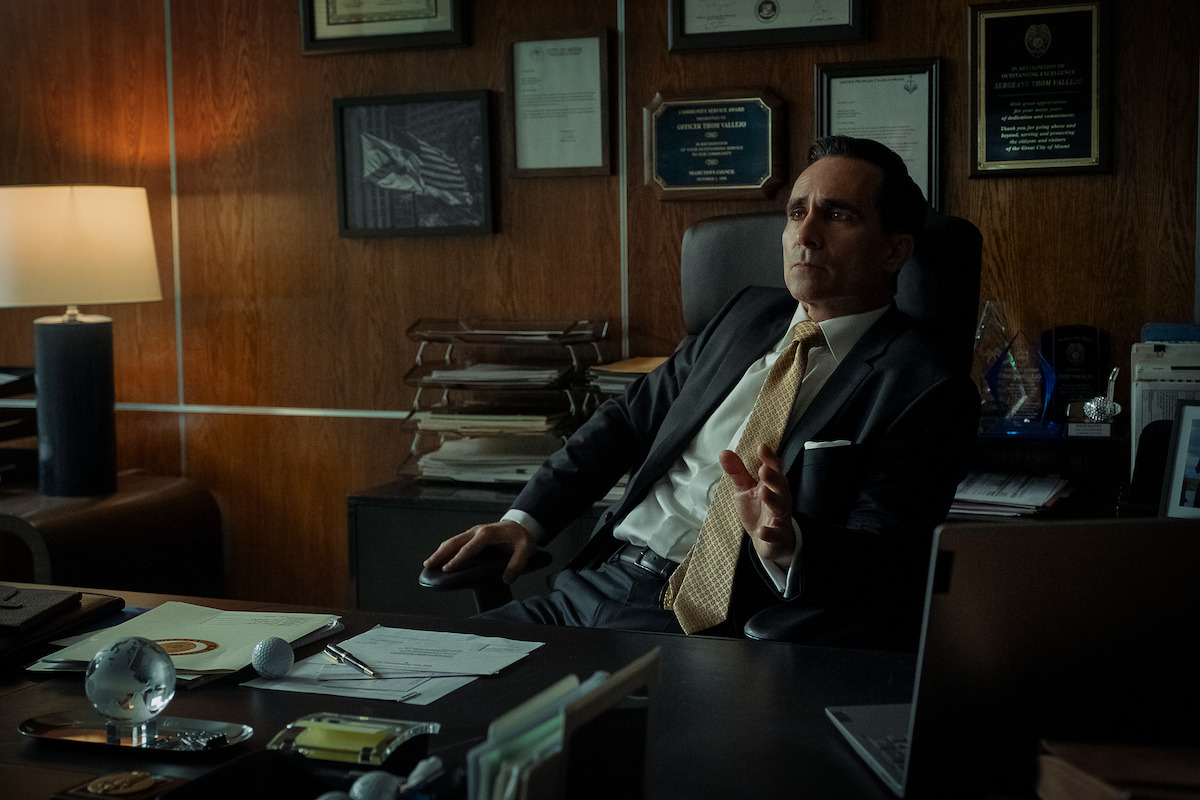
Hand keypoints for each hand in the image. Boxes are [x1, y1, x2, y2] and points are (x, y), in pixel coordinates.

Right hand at [422, 520, 536, 584]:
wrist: (522, 525)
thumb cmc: (522, 537)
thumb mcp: (526, 549)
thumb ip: (518, 564)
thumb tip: (507, 578)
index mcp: (488, 534)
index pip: (470, 548)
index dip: (457, 559)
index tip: (447, 569)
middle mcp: (477, 531)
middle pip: (455, 542)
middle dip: (440, 553)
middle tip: (428, 564)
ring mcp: (473, 532)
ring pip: (453, 541)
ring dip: (440, 551)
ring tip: (429, 563)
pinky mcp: (472, 535)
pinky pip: (457, 542)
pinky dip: (446, 549)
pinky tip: (441, 559)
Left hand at [720, 443, 797, 568]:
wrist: (768, 541)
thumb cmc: (758, 510)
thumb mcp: (745, 489)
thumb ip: (737, 472)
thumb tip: (724, 452)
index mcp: (773, 485)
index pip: (774, 468)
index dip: (769, 458)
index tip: (761, 447)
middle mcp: (780, 498)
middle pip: (781, 486)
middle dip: (773, 478)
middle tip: (763, 470)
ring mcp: (780, 517)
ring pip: (780, 507)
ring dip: (773, 500)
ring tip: (764, 492)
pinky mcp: (778, 536)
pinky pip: (776, 534)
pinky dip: (770, 533)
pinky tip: (763, 531)